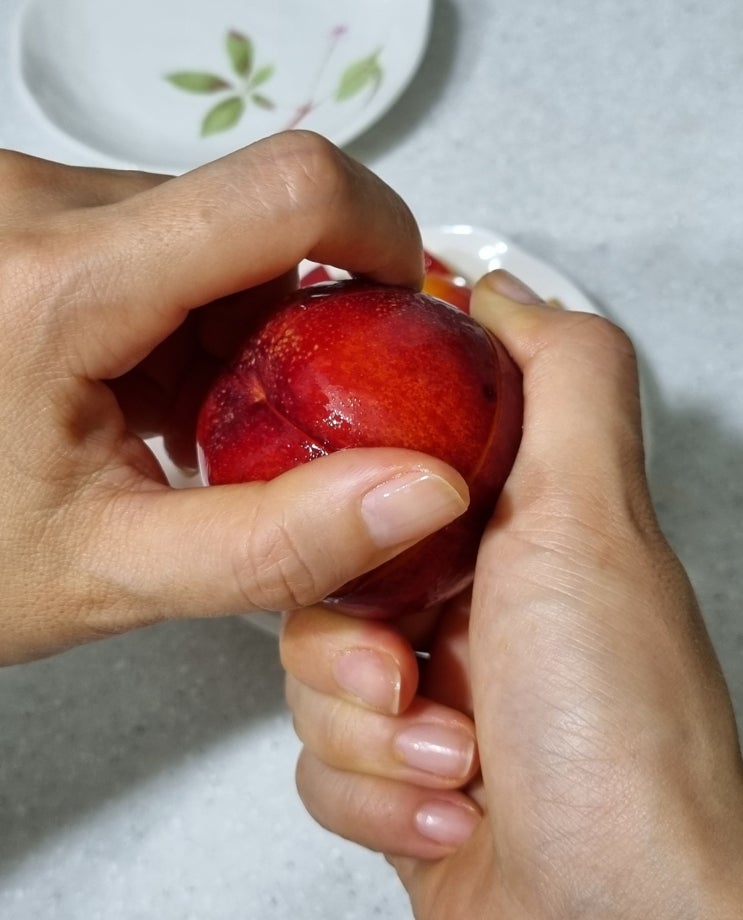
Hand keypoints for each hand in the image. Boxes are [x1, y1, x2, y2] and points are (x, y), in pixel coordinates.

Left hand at [0, 133, 468, 663]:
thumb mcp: (118, 573)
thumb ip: (279, 544)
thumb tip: (422, 492)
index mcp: (51, 287)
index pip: (283, 190)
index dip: (379, 233)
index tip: (395, 310)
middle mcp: (30, 207)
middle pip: (252, 216)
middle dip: (294, 322)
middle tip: (262, 422)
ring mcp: (25, 203)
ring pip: (211, 228)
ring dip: (235, 326)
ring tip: (183, 417)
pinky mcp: (30, 217)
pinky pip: (162, 239)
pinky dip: (188, 317)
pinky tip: (150, 389)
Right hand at [282, 273, 742, 919]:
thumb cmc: (621, 751)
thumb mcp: (591, 521)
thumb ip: (563, 384)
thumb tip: (506, 289)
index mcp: (527, 534)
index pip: (404, 457)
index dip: (357, 464)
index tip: (336, 479)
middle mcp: (484, 608)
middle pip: (333, 571)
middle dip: (351, 635)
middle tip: (409, 663)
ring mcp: (442, 695)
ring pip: (315, 671)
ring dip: (364, 726)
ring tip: (450, 756)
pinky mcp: (407, 777)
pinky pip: (324, 759)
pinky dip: (375, 793)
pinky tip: (451, 813)